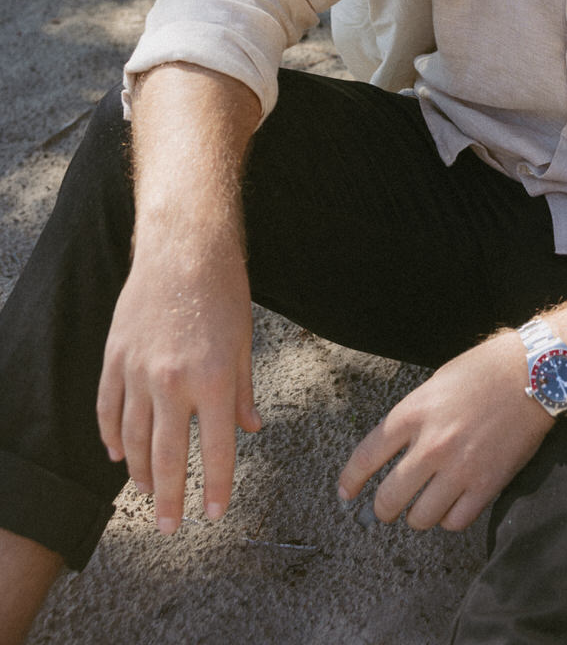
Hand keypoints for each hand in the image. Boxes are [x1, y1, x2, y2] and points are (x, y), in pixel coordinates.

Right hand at [96, 238, 260, 533]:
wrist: (184, 246)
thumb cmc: (223, 290)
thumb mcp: (246, 342)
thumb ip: (243, 391)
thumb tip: (250, 429)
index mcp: (215, 380)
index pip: (217, 451)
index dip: (217, 488)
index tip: (213, 514)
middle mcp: (173, 382)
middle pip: (168, 457)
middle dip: (169, 498)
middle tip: (169, 527)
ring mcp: (138, 371)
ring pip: (134, 439)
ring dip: (140, 473)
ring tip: (146, 495)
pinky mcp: (116, 357)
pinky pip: (108, 408)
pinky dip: (112, 436)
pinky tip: (118, 454)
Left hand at [338, 336, 553, 531]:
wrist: (533, 373)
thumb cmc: (485, 370)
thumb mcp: (436, 384)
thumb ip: (414, 418)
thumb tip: (397, 449)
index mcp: (412, 413)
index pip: (365, 457)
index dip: (350, 481)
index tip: (346, 494)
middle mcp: (430, 445)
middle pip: (388, 499)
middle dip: (383, 510)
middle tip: (389, 508)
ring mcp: (459, 468)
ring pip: (420, 518)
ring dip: (418, 516)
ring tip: (426, 506)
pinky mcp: (487, 485)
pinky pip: (455, 522)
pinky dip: (450, 519)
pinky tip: (454, 505)